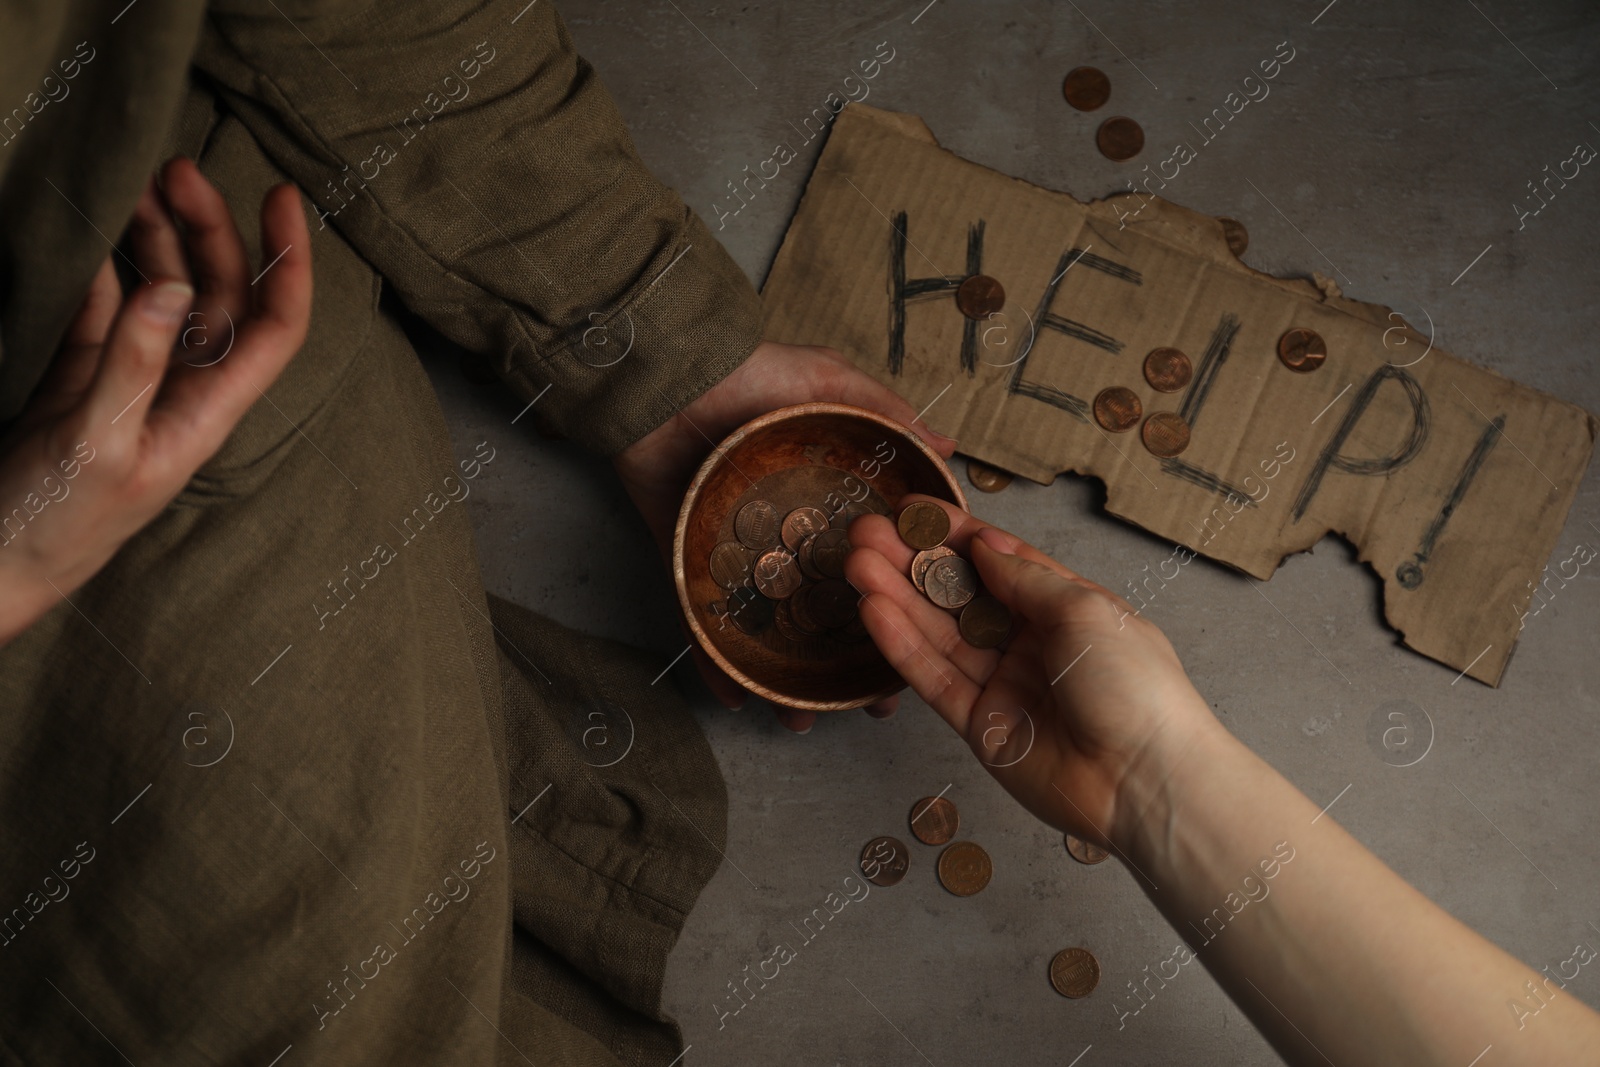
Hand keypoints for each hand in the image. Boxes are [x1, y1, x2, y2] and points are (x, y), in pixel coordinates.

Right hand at [0, 158, 310, 644]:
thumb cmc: (57, 524)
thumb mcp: (99, 444)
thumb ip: (133, 364)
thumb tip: (172, 286)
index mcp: (208, 411)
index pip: (273, 326)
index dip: (289, 262)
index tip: (284, 196)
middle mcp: (184, 392)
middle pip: (219, 295)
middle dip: (207, 229)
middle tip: (173, 169)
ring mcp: (134, 383)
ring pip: (164, 295)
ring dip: (154, 239)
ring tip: (128, 184)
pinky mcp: (83, 381)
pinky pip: (104, 312)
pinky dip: (98, 271)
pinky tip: (83, 237)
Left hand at [613, 341, 956, 730]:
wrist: (664, 376)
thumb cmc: (750, 372)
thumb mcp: (826, 381)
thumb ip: (886, 414)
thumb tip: (948, 446)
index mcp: (825, 504)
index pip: (871, 567)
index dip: (900, 609)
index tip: (925, 649)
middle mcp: (786, 539)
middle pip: (825, 614)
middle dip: (848, 667)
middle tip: (867, 708)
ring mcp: (737, 558)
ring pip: (769, 631)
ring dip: (783, 680)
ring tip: (799, 720)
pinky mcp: (688, 564)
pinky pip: (703, 623)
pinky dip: (714, 662)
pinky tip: (733, 696)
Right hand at [845, 496, 1222, 849]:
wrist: (1146, 782)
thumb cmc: (1136, 688)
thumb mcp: (1085, 612)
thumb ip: (1025, 579)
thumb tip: (984, 547)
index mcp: (1067, 608)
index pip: (1001, 562)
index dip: (956, 534)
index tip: (912, 509)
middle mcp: (1031, 644)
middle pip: (960, 595)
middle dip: (913, 562)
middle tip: (866, 532)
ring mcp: (1003, 685)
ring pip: (939, 634)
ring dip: (897, 597)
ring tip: (856, 563)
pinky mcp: (980, 726)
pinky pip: (935, 679)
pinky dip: (903, 646)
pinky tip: (874, 611)